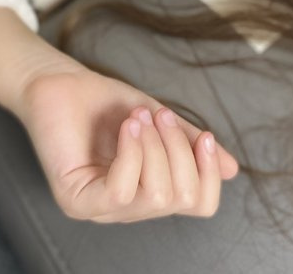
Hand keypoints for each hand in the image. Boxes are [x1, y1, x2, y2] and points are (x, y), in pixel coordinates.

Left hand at [13, 59, 238, 221]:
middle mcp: (127, 208)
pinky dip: (132, 153)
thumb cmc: (104, 104)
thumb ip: (190, 144)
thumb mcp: (160, 122)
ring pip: (156, 196)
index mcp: (150, 192)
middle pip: (182, 199)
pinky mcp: (76, 200)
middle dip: (179, 149)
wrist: (60, 83)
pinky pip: (121, 191)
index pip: (198, 205)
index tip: (204, 134)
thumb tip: (231, 169)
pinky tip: (127, 127)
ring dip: (154, 146)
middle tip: (159, 115)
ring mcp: (100, 209)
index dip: (209, 172)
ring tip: (138, 117)